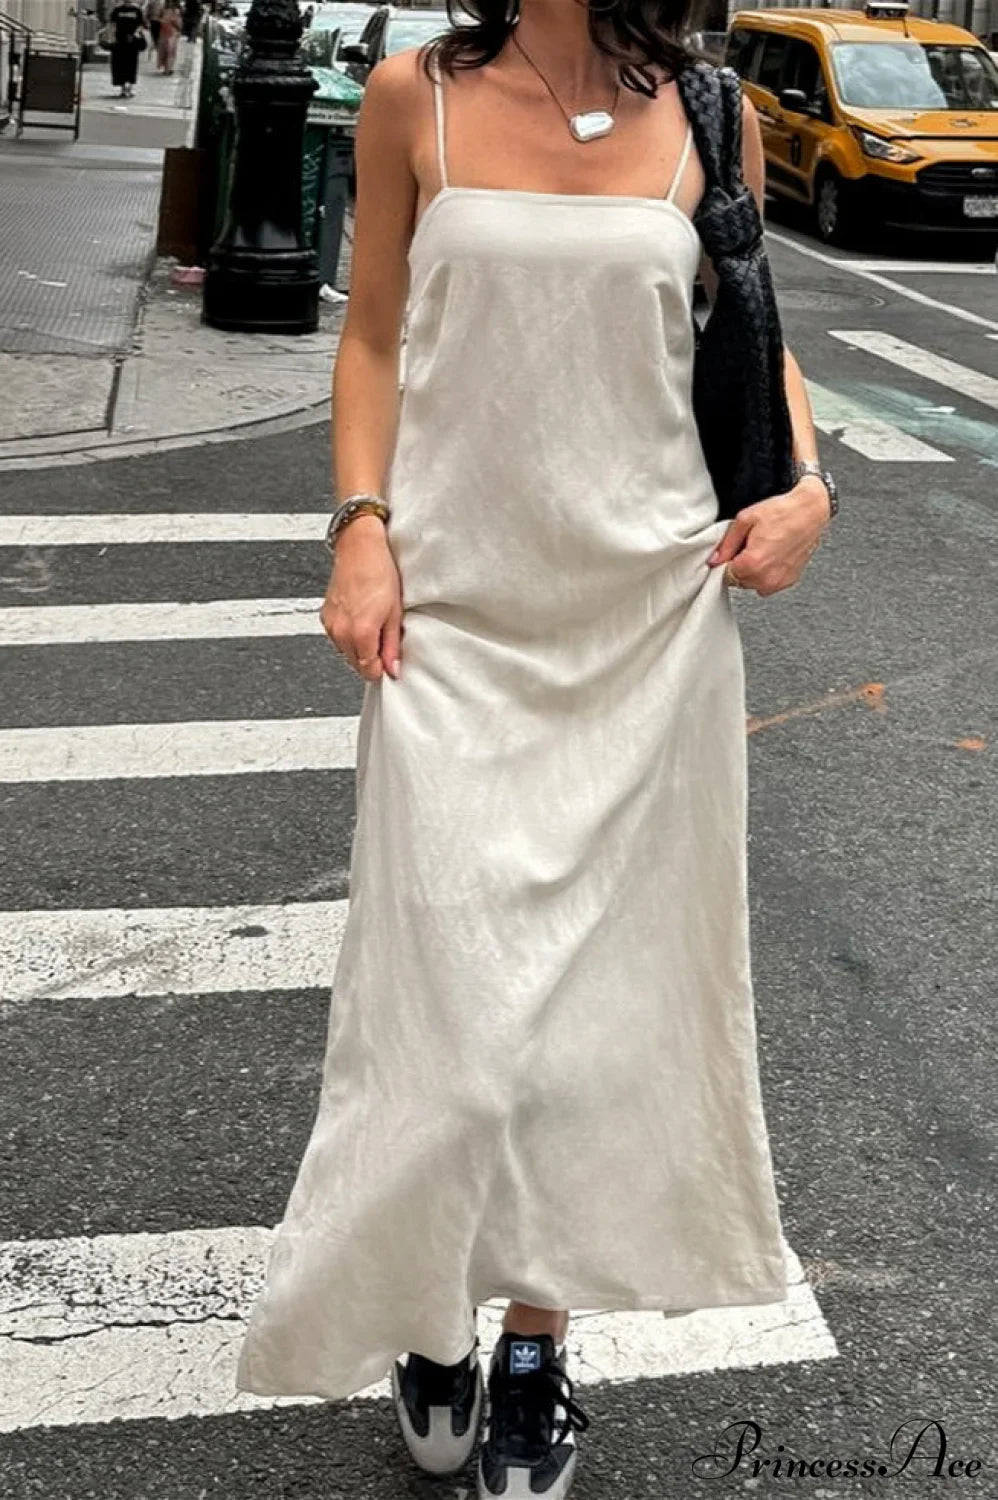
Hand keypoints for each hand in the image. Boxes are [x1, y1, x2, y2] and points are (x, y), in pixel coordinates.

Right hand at [319, 516, 402, 680]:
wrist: (359, 548)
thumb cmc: (378, 572)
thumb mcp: (395, 613)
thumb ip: (392, 645)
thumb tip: (393, 666)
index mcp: (360, 633)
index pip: (369, 671)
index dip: (383, 669)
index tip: (390, 662)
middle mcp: (341, 632)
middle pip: (356, 665)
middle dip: (372, 659)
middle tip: (385, 640)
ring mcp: (331, 625)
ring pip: (346, 653)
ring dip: (360, 648)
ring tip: (373, 625)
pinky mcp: (326, 617)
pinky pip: (338, 638)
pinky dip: (349, 636)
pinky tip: (360, 619)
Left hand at [707, 476, 830, 595]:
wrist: (811, 511)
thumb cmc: (783, 512)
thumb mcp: (745, 520)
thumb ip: (726, 544)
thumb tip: (715, 559)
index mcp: (751, 564)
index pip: (724, 575)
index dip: (726, 562)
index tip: (732, 552)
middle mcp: (765, 578)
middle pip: (739, 581)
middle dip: (739, 566)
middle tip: (749, 546)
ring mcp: (779, 582)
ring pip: (754, 584)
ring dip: (754, 571)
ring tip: (763, 549)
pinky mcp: (789, 580)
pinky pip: (769, 583)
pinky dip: (768, 572)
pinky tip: (774, 554)